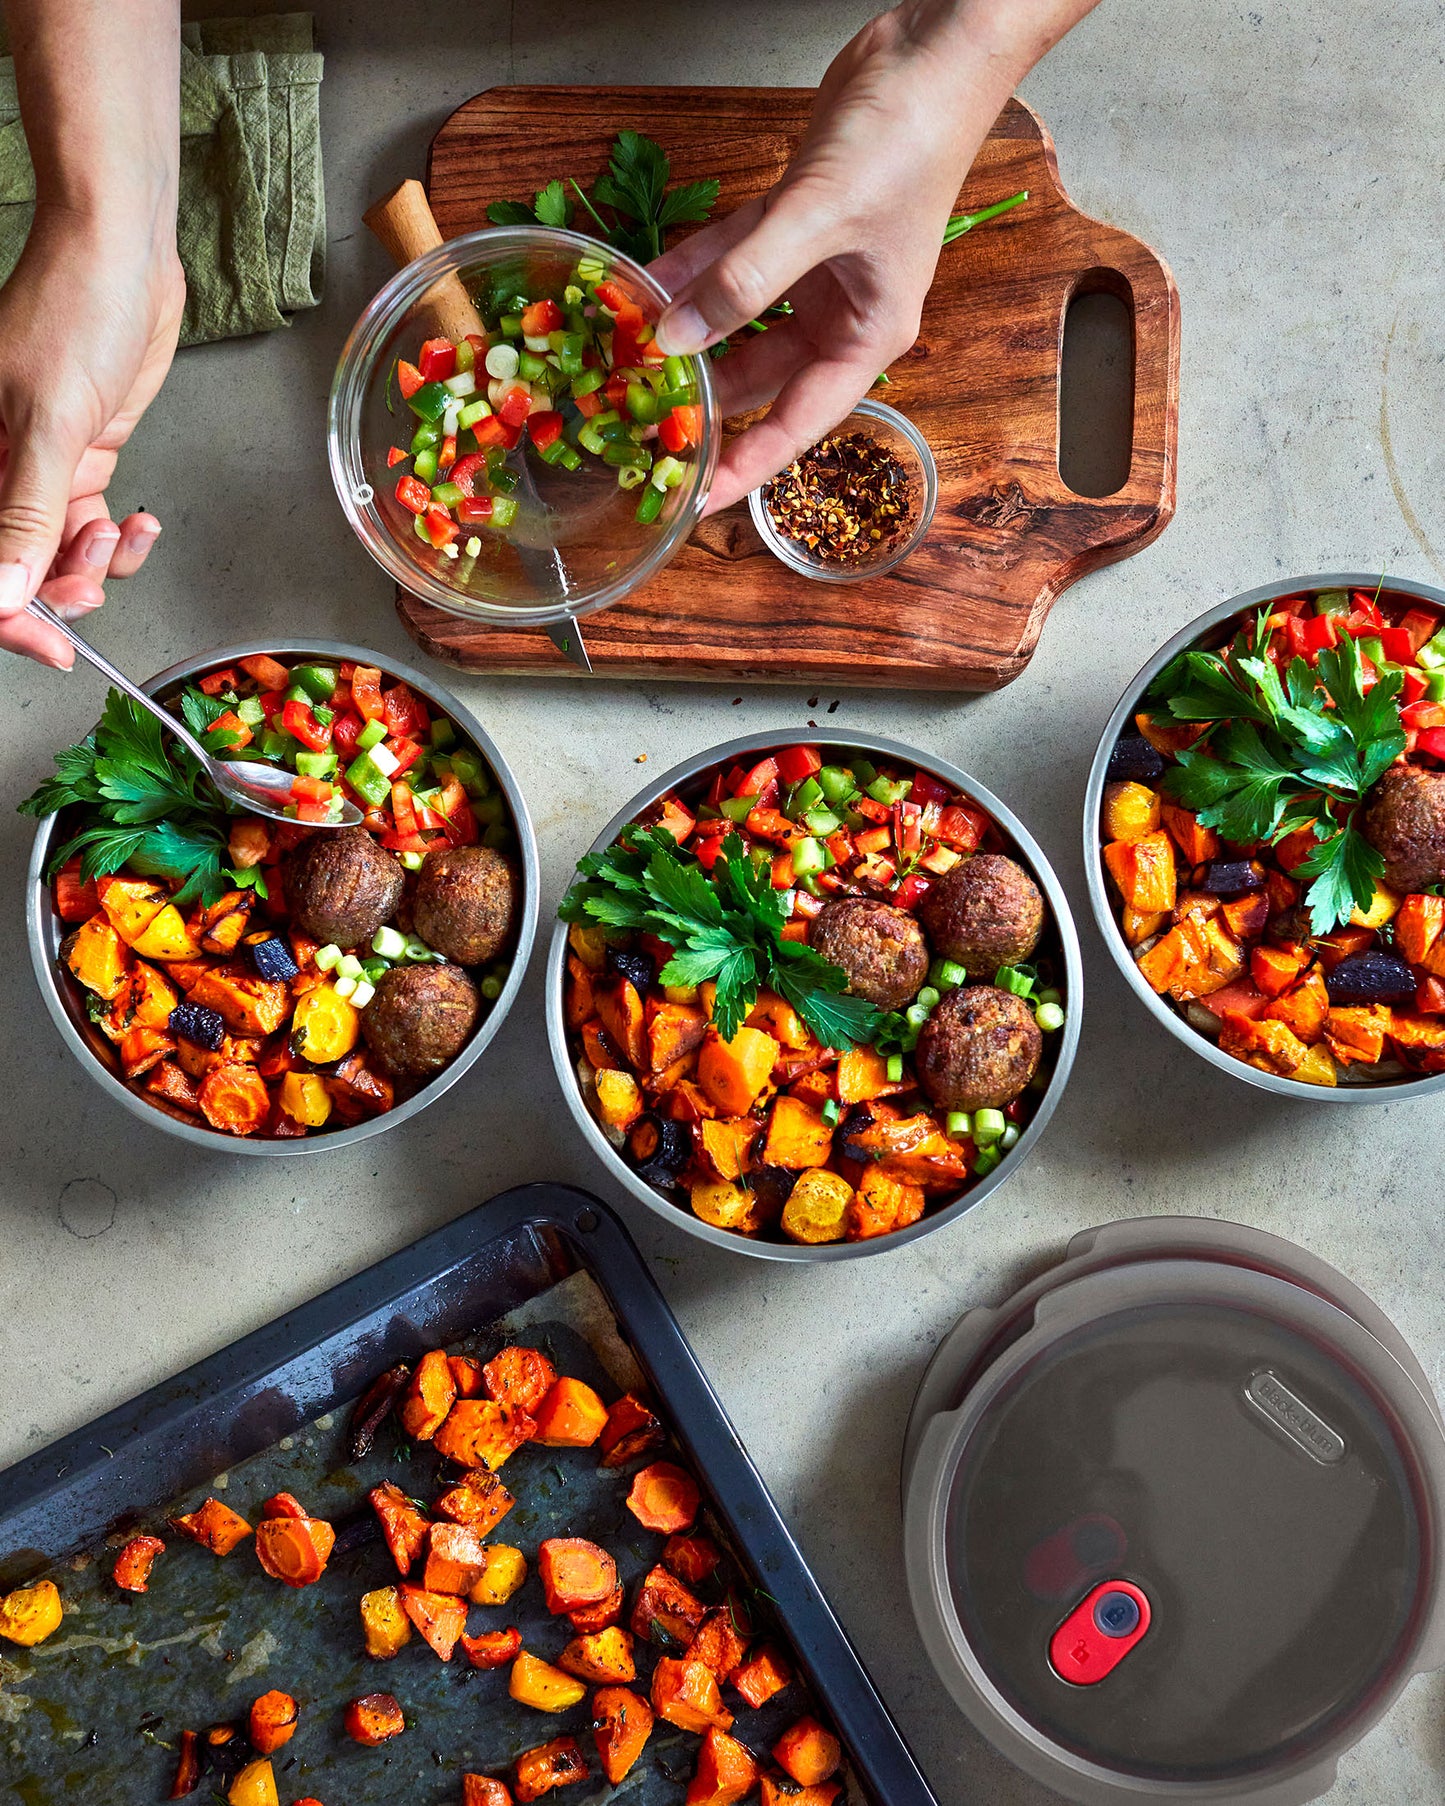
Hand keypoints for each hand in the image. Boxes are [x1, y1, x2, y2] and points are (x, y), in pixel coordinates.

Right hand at [0, 205, 184, 664]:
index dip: (8, 615)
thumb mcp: (50, 421)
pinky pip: (89, 528)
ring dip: (93, 565)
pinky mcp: (79, 459)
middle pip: (12, 567)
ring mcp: (37, 466)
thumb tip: (0, 593)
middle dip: (55, 593)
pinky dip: (120, 542)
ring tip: (121, 535)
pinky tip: (141, 524)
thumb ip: (26, 514)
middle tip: (93, 590)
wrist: (123, 252)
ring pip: (55, 555)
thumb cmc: (75, 309)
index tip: (52, 645)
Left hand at [651, 0, 1096, 513]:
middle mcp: (841, 311)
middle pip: (760, 377)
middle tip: (639, 423)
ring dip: (686, 330)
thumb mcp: (819, 219)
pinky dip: (689, 269)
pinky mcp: (791, 219)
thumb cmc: (906, 140)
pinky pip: (728, 258)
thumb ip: (744, 280)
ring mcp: (815, 266)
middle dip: (703, 398)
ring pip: (737, 317)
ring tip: (624, 355)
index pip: (798, 422)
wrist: (934, 47)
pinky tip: (641, 285)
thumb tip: (678, 336)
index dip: (746, 463)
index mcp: (868, 335)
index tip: (697, 499)